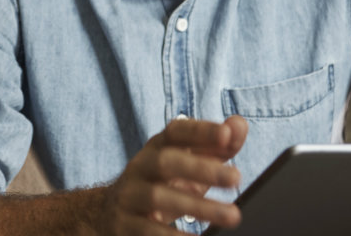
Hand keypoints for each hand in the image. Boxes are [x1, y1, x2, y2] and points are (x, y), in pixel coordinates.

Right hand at [103, 115, 247, 234]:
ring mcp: (130, 196)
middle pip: (165, 162)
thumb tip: (239, 125)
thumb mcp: (187, 165)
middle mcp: (141, 167)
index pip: (176, 131)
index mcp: (157, 147)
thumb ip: (217, 147)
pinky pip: (148, 231)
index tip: (226, 133)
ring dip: (198, 206)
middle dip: (201, 168)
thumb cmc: (162, 184)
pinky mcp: (125, 225)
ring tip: (231, 216)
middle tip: (237, 177)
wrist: (111, 213)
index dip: (200, 130)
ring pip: (158, 197)